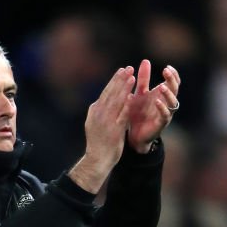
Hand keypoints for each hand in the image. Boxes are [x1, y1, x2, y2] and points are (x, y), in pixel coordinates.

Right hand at [69, 67, 135, 192]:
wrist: (97, 159)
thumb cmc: (98, 142)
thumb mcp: (94, 123)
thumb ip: (99, 111)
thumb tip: (103, 99)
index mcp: (95, 111)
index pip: (106, 92)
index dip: (114, 80)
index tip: (121, 70)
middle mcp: (99, 114)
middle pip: (111, 93)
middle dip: (120, 79)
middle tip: (128, 67)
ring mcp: (107, 121)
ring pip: (117, 101)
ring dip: (124, 87)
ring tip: (132, 76)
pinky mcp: (114, 130)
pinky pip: (122, 115)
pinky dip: (127, 105)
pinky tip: (132, 96)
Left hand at [127, 60, 180, 153]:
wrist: (133, 134)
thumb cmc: (137, 112)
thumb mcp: (139, 93)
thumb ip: (143, 78)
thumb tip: (146, 60)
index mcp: (163, 94)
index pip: (174, 81)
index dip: (173, 74)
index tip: (167, 67)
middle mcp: (167, 103)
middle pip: (175, 89)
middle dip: (172, 80)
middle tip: (166, 71)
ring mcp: (165, 113)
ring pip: (173, 102)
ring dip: (168, 93)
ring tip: (162, 86)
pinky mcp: (160, 124)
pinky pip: (165, 115)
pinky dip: (162, 108)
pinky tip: (157, 101)